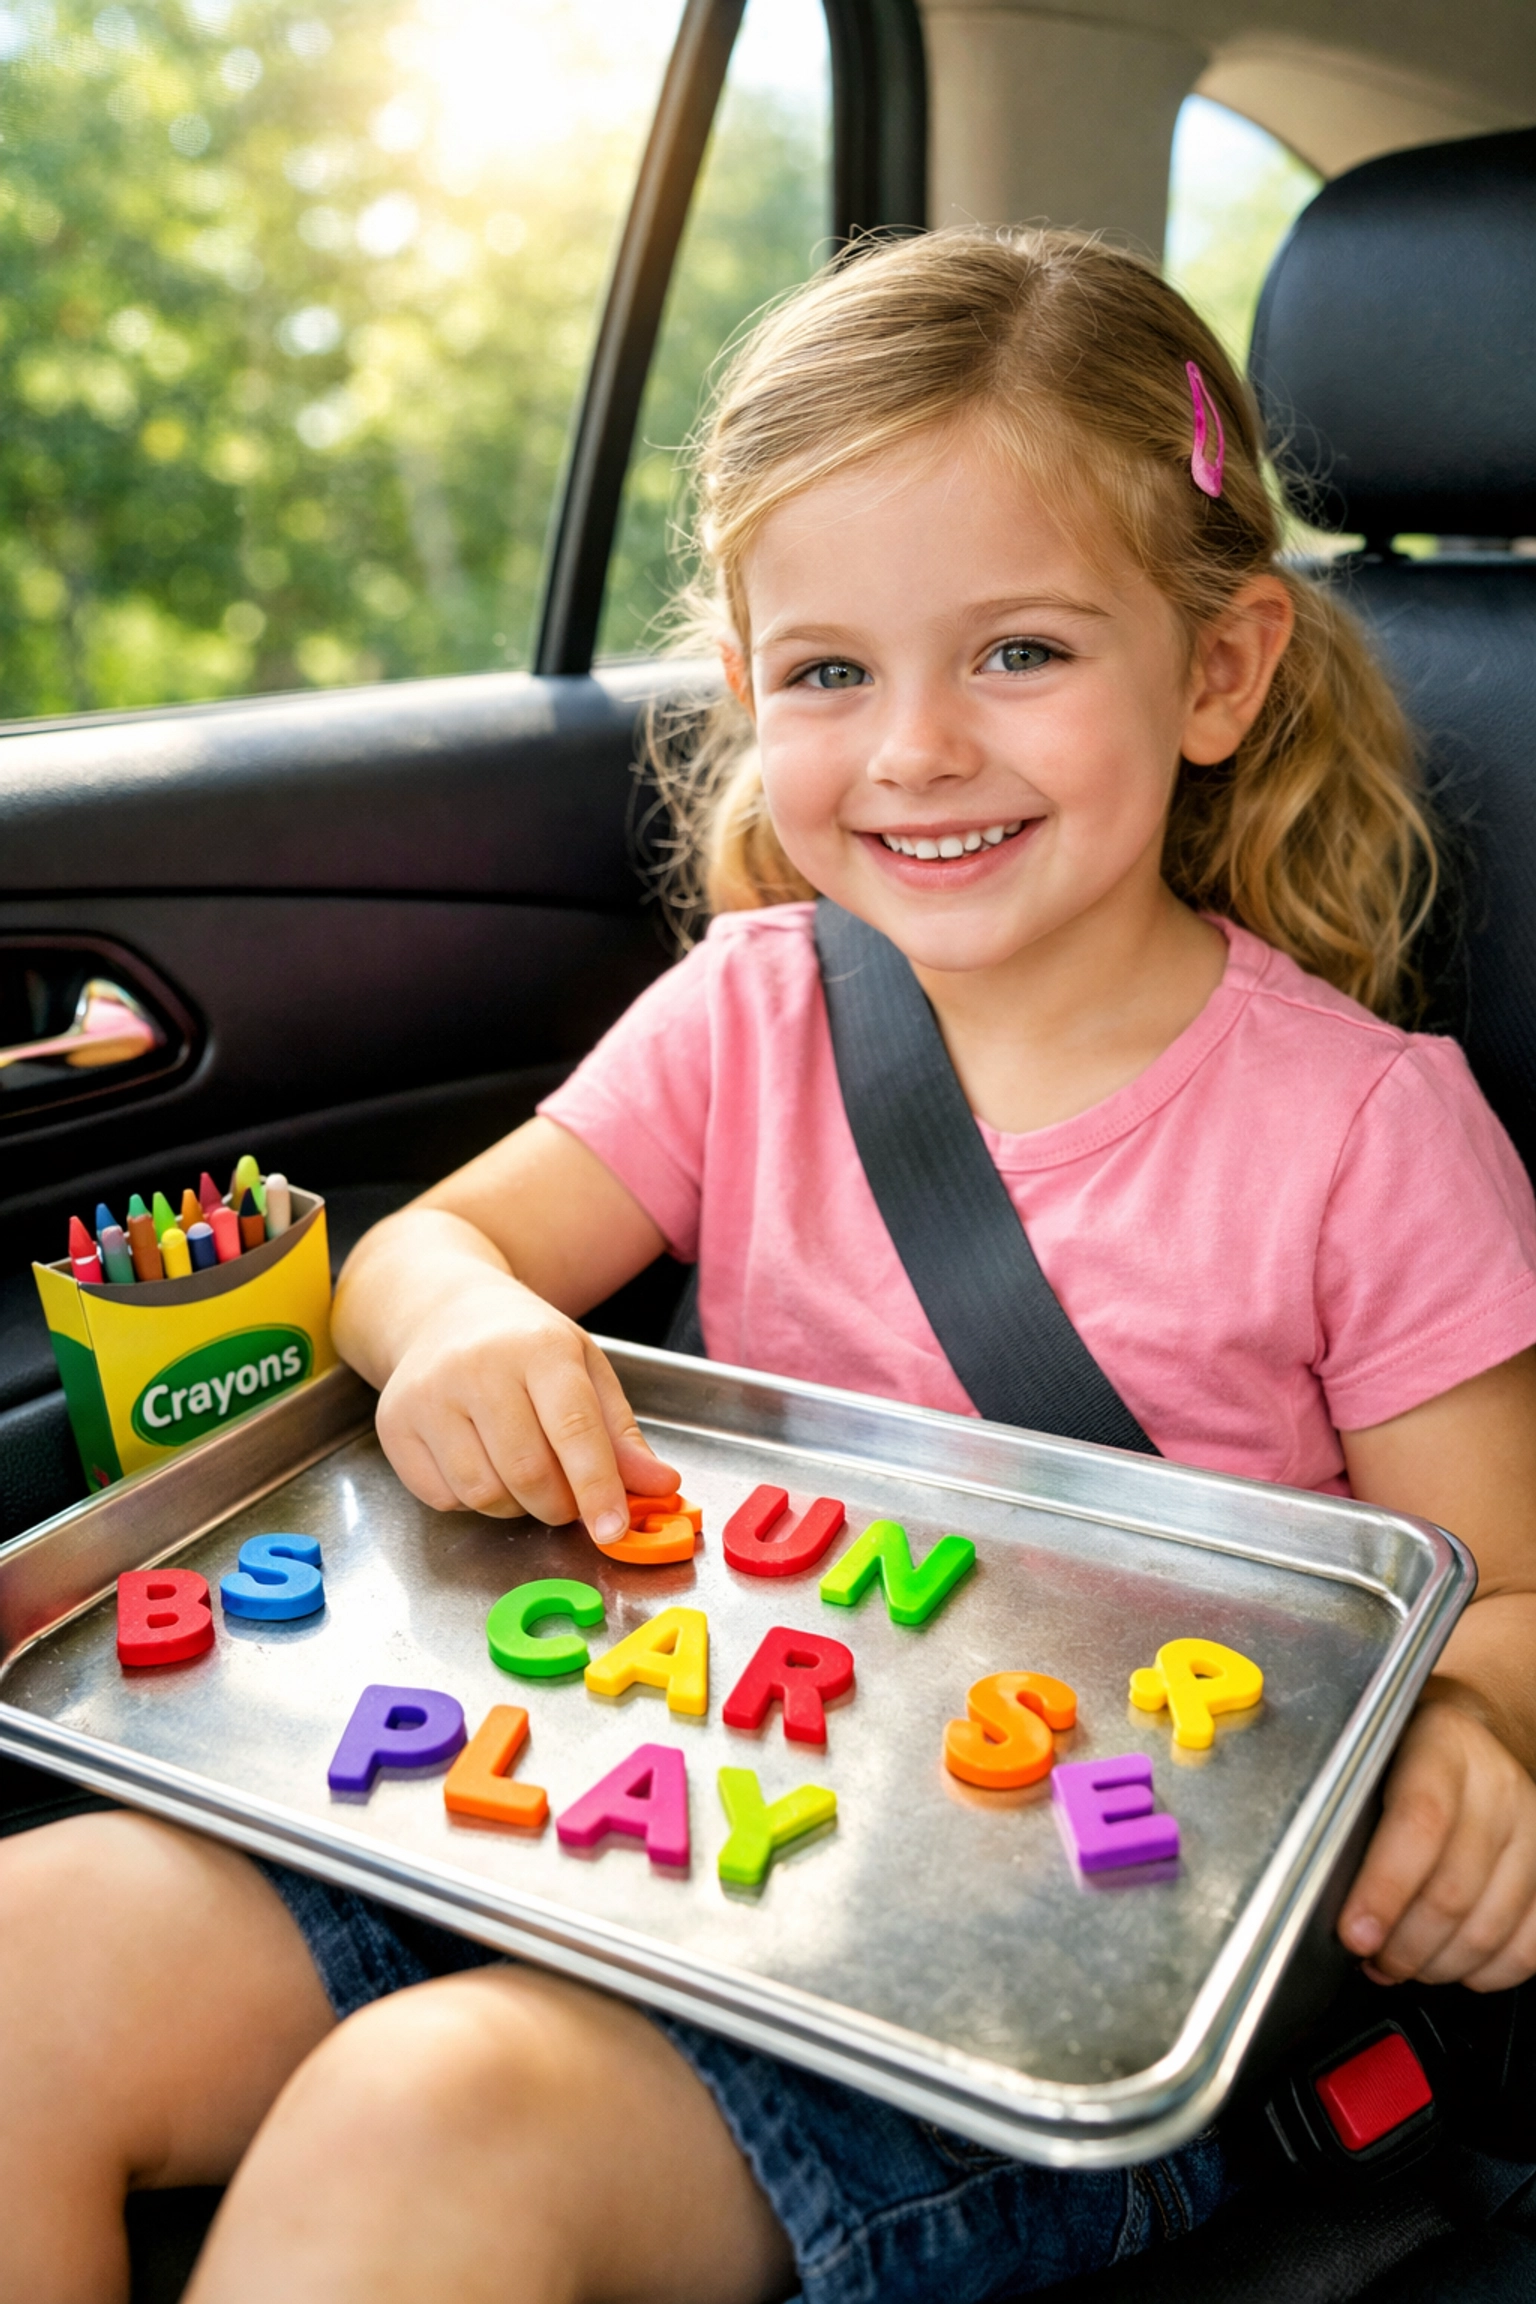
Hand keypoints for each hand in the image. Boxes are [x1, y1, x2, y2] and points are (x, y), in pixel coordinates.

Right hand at [374, 1271, 678, 1543]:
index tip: (613, 1530)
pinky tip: (480, 1464)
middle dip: (559, 1505)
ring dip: (516, 1505)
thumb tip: (662, 1488)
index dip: (596, 1488)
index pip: (573, 1428)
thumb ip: (621, 1435)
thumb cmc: (524, 1344)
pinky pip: (443, 1497)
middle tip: (569, 1498)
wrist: (442, 1311)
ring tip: (524, 1474)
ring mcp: (428, 1396)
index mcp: (539, 1348)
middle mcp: (477, 1367)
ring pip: (484, 1493)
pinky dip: (471, 1500)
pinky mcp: (395, 1424)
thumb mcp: (585, 1371)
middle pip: (527, 1472)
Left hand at [1338, 1702, 1535, 1991]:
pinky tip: (1449, 1965)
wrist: (1472, 1736)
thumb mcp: (1370, 1752)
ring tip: (1399, 1963)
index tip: (1355, 1933)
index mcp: (1442, 1748)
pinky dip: (1485, 1973)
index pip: (1419, 1825)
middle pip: (1453, 1891)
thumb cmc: (1409, 1752)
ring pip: (1489, 1928)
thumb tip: (1320, 1886)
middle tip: (1370, 1956)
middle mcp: (1497, 1788)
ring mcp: (1532, 1831)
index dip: (1384, 1890)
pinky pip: (1529, 1946)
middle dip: (1402, 1945)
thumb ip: (1350, 1807)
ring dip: (1436, 1965)